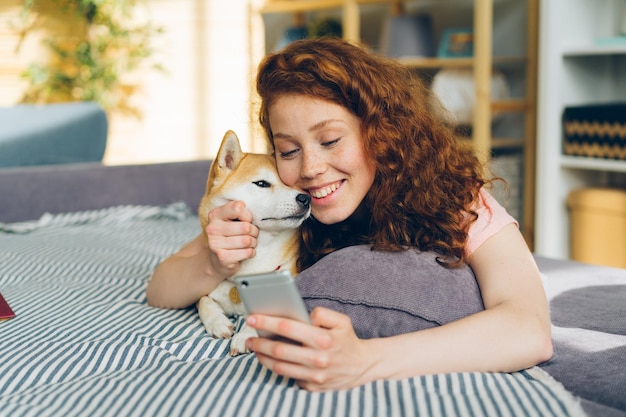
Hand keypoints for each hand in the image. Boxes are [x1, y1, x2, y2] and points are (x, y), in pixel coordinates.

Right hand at [204, 200, 258, 278]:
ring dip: (253, 243)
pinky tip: (245, 252)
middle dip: (254, 231)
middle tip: (251, 234)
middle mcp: (213, 229)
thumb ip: (240, 212)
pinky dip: (251, 252)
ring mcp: (216, 244)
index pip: (238, 208)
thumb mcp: (231, 219)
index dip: (247, 216)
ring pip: (247, 240)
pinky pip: (247, 252)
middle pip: (245, 227)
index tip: (246, 221)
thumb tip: (252, 212)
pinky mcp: (223, 258)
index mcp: (215, 215)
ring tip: (249, 243)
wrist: (217, 259)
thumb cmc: (229, 236)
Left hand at [244, 307, 375, 390]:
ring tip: (255, 348)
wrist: (362, 366)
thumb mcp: (341, 320)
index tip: (252, 318)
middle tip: (248, 337)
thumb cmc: (347, 339)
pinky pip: (289, 378)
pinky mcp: (312, 387)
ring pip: (279, 367)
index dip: (267, 321)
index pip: (288, 327)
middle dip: (259, 342)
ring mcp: (314, 376)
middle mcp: (318, 359)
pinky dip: (276, 368)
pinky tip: (270, 360)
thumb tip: (302, 315)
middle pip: (279, 350)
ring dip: (262, 356)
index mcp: (323, 339)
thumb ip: (322, 313)